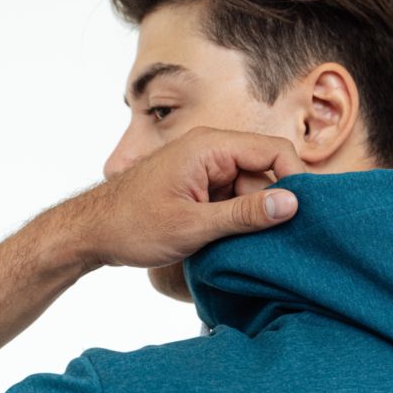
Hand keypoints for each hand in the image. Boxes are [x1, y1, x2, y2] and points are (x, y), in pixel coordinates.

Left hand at [79, 126, 305, 300]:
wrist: (91, 232)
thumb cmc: (133, 225)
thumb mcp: (194, 225)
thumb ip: (244, 214)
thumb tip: (291, 204)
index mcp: (210, 146)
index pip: (274, 151)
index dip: (295, 181)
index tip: (302, 216)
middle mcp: (210, 150)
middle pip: (264, 173)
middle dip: (267, 207)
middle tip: (261, 242)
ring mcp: (204, 168)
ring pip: (249, 190)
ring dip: (249, 218)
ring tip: (231, 245)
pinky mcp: (199, 187)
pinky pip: (232, 199)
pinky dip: (234, 221)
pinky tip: (222, 242)